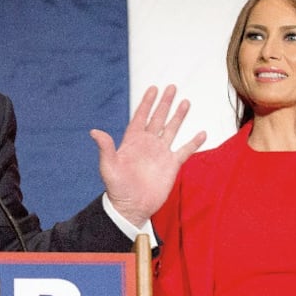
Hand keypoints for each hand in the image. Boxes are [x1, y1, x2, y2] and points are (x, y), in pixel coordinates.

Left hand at [90, 85, 204, 226]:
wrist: (132, 207)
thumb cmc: (117, 188)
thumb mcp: (108, 167)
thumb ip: (105, 148)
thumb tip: (94, 132)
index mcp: (133, 141)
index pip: (141, 116)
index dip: (147, 102)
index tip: (153, 88)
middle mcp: (148, 144)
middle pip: (158, 118)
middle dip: (164, 103)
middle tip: (172, 87)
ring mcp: (160, 154)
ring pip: (171, 130)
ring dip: (179, 116)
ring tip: (186, 102)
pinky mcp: (171, 165)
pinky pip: (185, 150)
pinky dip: (193, 142)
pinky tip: (201, 133)